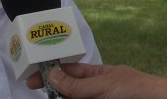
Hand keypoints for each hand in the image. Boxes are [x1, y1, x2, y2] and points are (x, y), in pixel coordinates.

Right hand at [27, 63, 161, 98]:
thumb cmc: (135, 90)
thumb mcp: (104, 86)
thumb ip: (78, 84)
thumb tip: (51, 75)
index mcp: (95, 75)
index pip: (67, 71)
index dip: (49, 72)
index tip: (31, 78)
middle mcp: (95, 89)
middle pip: (67, 90)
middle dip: (52, 90)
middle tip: (34, 90)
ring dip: (60, 97)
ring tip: (50, 96)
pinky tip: (63, 98)